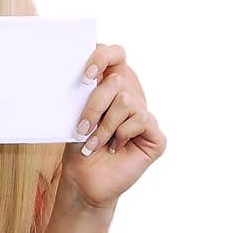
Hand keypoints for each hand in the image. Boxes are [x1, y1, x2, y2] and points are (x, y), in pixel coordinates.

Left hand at [60, 43, 166, 208]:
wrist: (84, 179)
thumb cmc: (78, 143)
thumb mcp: (76, 112)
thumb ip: (85, 90)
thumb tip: (84, 74)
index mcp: (111, 82)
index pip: (114, 53)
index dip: (101, 57)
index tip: (85, 76)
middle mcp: (132, 94)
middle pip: (118, 79)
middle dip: (95, 105)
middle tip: (82, 128)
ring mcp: (145, 113)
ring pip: (127, 101)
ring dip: (105, 126)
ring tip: (93, 143)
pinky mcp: (156, 135)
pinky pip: (141, 120)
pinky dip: (121, 135)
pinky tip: (113, 148)